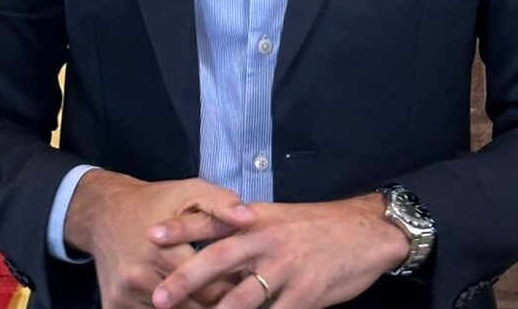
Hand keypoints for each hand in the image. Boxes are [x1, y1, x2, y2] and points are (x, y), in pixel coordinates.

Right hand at [64, 169, 252, 308]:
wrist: (104, 213)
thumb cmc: (155, 201)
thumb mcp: (189, 190)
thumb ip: (221, 203)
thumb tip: (249, 219)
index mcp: (162, 249)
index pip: (210, 286)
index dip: (233, 285)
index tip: (247, 281)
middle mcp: (139, 276)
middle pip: (193, 307)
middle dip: (218, 303)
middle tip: (236, 295)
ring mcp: (125, 295)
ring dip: (194, 308)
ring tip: (213, 297)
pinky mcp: (113, 306)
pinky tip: (183, 298)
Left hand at [150, 194, 409, 308]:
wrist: (367, 231)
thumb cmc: (319, 227)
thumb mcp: (280, 218)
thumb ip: (249, 231)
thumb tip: (214, 247)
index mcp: (259, 220)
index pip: (214, 221)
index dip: (182, 228)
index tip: (150, 234)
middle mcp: (268, 240)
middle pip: (219, 259)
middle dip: (186, 280)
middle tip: (159, 298)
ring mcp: (287, 268)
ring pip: (242, 299)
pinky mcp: (306, 294)